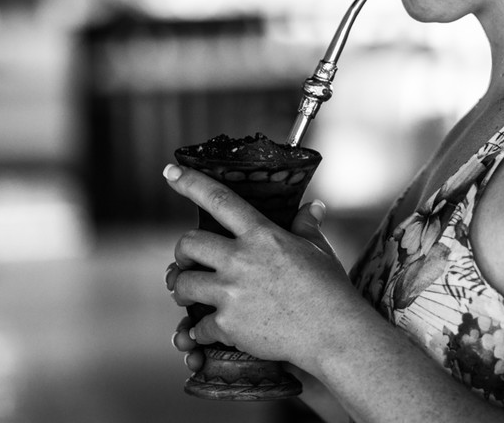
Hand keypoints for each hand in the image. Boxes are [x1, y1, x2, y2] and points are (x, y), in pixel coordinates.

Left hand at [163, 164, 358, 370]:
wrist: (333, 331)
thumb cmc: (328, 289)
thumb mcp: (317, 249)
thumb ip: (306, 226)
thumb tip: (313, 207)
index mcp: (261, 235)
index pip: (218, 199)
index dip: (190, 182)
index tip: (171, 172)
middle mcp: (240, 259)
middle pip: (188, 244)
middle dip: (182, 253)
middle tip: (186, 262)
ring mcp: (231, 293)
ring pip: (183, 284)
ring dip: (182, 290)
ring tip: (188, 295)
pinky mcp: (228, 325)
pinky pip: (198, 325)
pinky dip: (200, 329)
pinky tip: (208, 330)